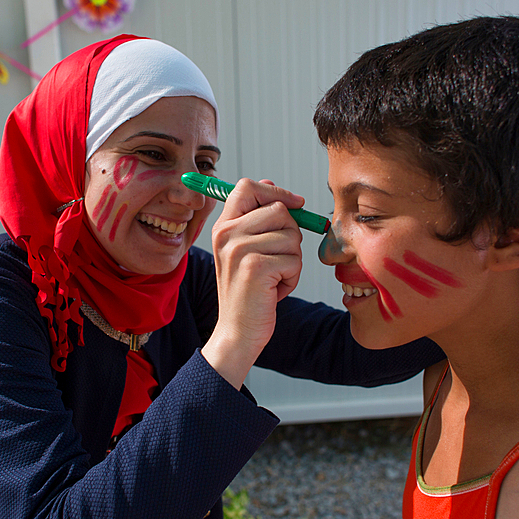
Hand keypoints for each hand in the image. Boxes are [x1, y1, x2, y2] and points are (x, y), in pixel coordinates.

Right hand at [202, 179, 303, 388]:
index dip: (277, 191)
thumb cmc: (248, 293)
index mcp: (223, 226)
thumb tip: (278, 192)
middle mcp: (227, 234)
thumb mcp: (246, 251)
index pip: (248, 186)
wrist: (237, 332)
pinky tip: (274, 290)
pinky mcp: (256, 267)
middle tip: (277, 260)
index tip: (296, 204)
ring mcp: (239, 249)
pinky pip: (294, 260)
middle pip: (279, 210)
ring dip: (292, 260)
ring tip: (273, 278)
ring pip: (291, 237)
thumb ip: (257, 221)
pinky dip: (292, 278)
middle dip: (291, 235)